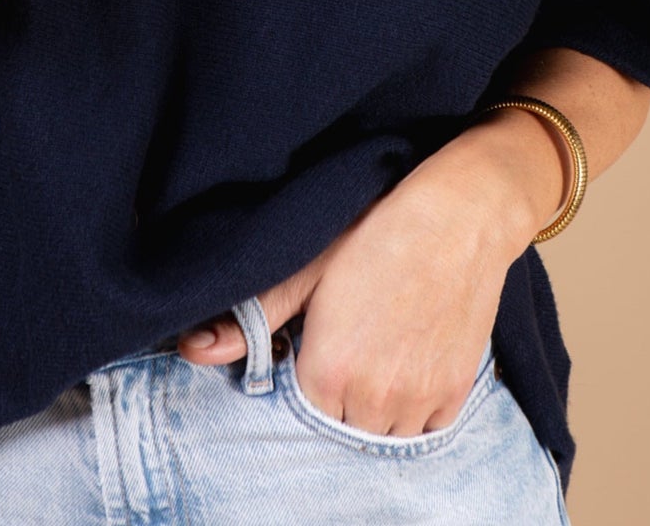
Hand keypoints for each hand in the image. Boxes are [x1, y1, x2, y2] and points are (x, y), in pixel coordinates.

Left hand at [176, 163, 516, 434]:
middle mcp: (371, 398)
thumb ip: (254, 317)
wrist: (457, 217)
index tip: (319, 339)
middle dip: (340, 391)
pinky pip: (424, 427)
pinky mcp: (454, 394)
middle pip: (343, 424)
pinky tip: (409, 359)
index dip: (307, 371)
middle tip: (353, 338)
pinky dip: (415, 406)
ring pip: (383, 432)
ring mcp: (417, 400)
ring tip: (380, 348)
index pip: (301, 407)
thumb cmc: (376, 230)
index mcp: (327, 370)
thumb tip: (192, 348)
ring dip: (377, 405)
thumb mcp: (309, 267)